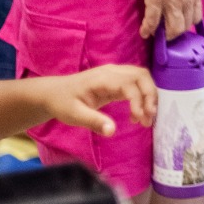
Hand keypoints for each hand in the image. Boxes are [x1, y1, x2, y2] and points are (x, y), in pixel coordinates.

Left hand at [43, 64, 157, 136]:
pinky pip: (136, 83)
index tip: (138, 119)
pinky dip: (142, 96)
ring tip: (146, 118)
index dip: (138, 100)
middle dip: (150, 96)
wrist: (53, 93)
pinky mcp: (116, 80)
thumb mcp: (73, 115)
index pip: (129, 84)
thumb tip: (112, 131)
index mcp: (101, 79)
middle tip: (149, 118)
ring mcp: (115, 74)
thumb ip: (93, 122)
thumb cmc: (62, 103)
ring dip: (149, 95)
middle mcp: (111, 72)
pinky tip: (136, 114)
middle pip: (141, 75)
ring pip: (142, 77)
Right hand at [136, 0, 202, 39]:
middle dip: (176, 33)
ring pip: (172, 28)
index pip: (195, 17)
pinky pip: (152, 21)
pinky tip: (144, 33)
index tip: (180, 28)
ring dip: (164, 36)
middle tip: (167, 35)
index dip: (187, 25)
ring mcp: (172, 0)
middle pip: (184, 26)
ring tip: (157, 37)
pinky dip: (148, 29)